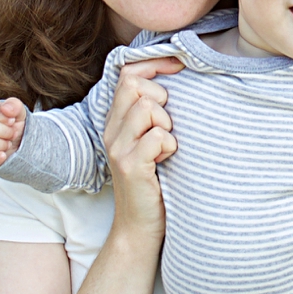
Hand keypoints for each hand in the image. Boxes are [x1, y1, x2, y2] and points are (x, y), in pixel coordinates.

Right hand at [0, 96, 25, 169]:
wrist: (15, 146)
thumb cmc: (12, 125)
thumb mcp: (18, 113)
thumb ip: (14, 106)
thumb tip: (6, 109)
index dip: (1, 116)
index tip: (11, 121)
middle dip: (4, 131)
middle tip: (12, 134)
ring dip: (0, 144)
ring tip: (7, 144)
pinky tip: (3, 155)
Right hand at [104, 57, 182, 245]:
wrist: (139, 228)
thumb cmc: (155, 184)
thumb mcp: (150, 144)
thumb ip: (155, 116)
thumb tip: (181, 80)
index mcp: (116, 122)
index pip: (128, 73)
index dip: (154, 64)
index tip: (179, 67)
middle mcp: (111, 131)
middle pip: (135, 85)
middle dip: (161, 99)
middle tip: (168, 127)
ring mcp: (118, 148)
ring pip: (147, 109)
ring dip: (167, 125)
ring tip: (166, 147)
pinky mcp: (130, 166)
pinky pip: (157, 137)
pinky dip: (170, 146)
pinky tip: (167, 161)